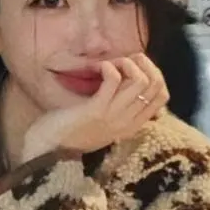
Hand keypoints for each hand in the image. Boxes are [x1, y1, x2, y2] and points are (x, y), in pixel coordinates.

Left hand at [21, 55, 168, 160]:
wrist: (47, 148)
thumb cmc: (71, 130)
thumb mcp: (103, 121)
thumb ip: (119, 106)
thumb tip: (131, 79)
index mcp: (133, 125)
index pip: (162, 95)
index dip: (153, 73)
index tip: (134, 68)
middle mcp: (128, 122)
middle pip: (156, 84)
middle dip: (142, 63)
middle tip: (123, 61)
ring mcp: (113, 116)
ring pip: (141, 80)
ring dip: (126, 63)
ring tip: (109, 65)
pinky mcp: (96, 110)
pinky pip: (113, 79)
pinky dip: (108, 67)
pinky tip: (98, 69)